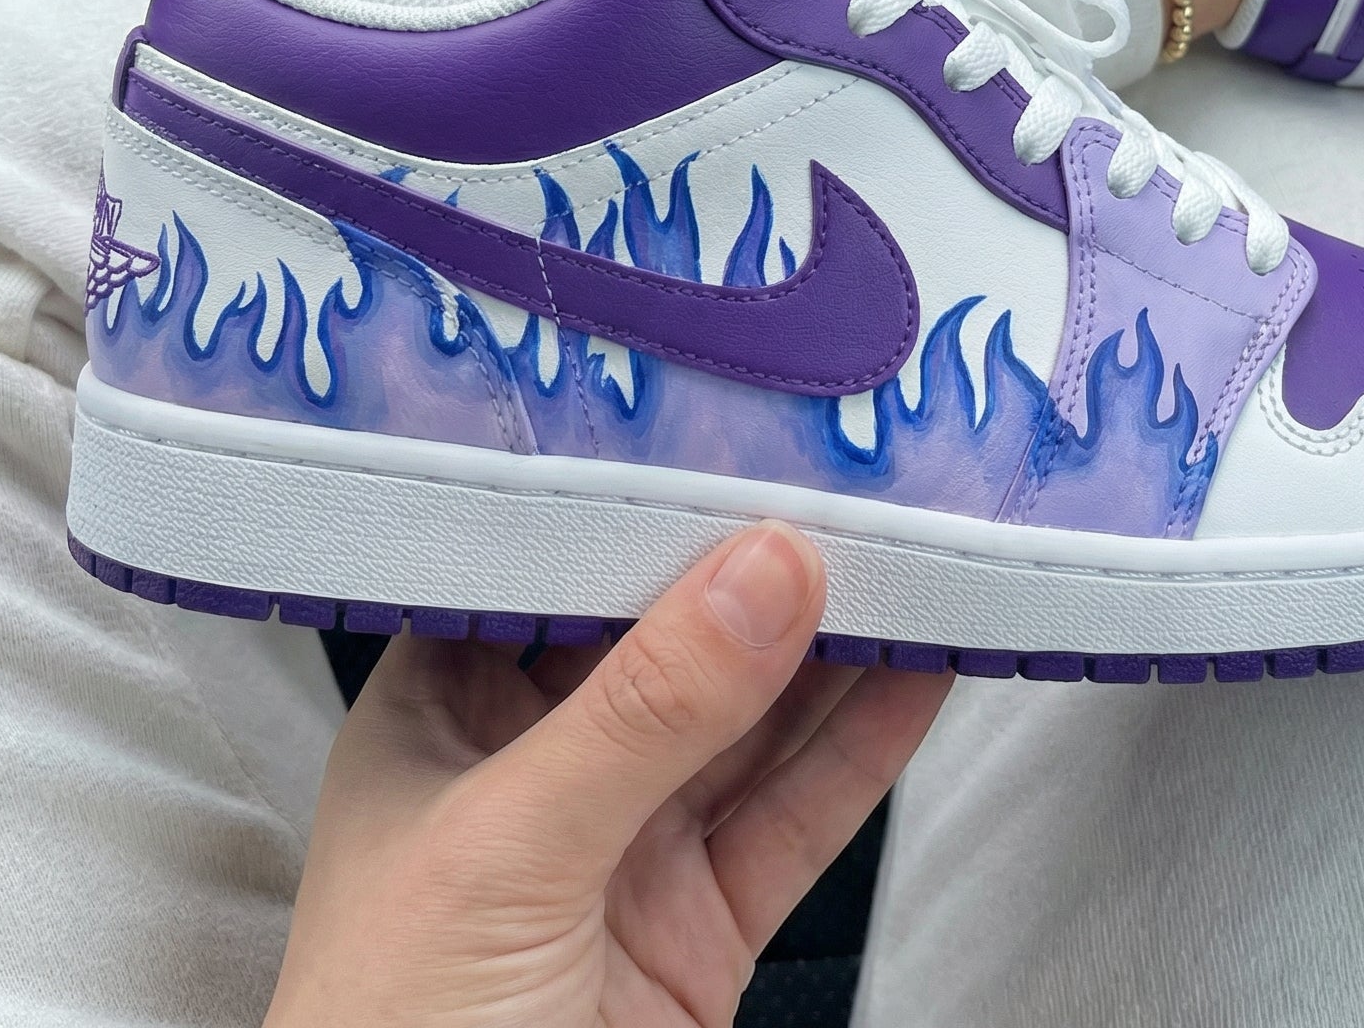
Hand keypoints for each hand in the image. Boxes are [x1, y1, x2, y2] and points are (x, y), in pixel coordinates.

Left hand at [264, 522, 950, 1027]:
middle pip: (671, 640)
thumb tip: (767, 567)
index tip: (747, 434)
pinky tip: (921, 672)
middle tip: (864, 487)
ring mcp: (626, 849)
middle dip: (763, 569)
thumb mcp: (505, 851)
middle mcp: (537, 766)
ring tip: (918, 554)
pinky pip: (797, 816)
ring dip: (836, 647)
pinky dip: (865, 745)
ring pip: (751, 721)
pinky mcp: (702, 928)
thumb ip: (645, 710)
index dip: (647, 501)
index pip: (554, 571)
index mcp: (442, 716)